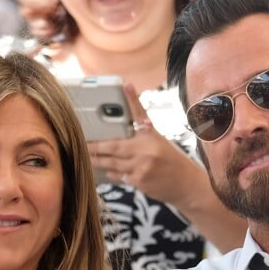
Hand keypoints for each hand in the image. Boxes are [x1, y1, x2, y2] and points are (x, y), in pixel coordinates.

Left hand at [87, 83, 202, 205]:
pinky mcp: (138, 181)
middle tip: (82, 142)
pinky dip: (110, 173)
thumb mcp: (158, 140)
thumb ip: (141, 128)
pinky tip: (106, 171)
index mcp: (152, 136)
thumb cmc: (170, 160)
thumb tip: (126, 111)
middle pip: (114, 145)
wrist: (186, 184)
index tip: (125, 85)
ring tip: (85, 157)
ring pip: (111, 163)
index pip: (140, 113)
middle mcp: (146, 149)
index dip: (132, 98)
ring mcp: (142, 166)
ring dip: (97, 160)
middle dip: (95, 146)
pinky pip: (118, 176)